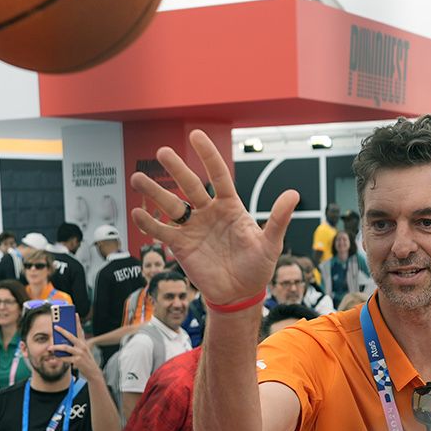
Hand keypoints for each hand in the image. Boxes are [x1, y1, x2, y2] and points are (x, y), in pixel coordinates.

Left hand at [53, 324, 100, 380]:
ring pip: (65, 347)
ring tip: (49, 347)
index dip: (78, 322)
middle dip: (62, 330)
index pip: (80, 330)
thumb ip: (74, 346)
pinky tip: (55, 357)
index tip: (75, 314)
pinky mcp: (77, 361)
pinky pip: (65, 358)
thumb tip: (61, 342)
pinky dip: (59, 357)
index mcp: (83, 343)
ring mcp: (80, 353)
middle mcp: (82, 346)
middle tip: (55, 327)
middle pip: (71, 336)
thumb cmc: (85, 360)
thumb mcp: (82, 351)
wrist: (93, 372)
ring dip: (56, 347)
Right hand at [130, 129, 297, 306]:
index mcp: (230, 206)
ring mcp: (192, 228)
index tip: (196, 135)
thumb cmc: (258, 267)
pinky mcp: (181, 246)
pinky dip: (149, 223)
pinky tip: (137, 212)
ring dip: (155, 192)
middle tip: (162, 152)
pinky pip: (162, 232)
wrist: (240, 295)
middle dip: (176, 168)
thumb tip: (293, 194)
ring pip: (171, 205)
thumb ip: (278, 219)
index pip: (218, 175)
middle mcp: (208, 212)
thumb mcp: (271, 244)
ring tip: (137, 178)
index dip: (208, 155)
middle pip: (190, 185)